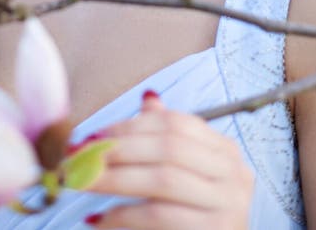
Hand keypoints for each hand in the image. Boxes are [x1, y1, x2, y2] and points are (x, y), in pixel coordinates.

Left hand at [83, 90, 253, 228]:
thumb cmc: (195, 216)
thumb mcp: (186, 171)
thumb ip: (168, 138)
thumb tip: (147, 98)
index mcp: (223, 150)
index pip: (175, 123)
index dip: (132, 125)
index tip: (96, 135)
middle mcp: (232, 172)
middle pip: (168, 148)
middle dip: (120, 149)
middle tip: (82, 156)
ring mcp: (227, 203)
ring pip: (163, 179)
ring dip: (116, 179)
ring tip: (83, 182)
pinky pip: (160, 216)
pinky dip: (125, 215)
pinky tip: (101, 220)